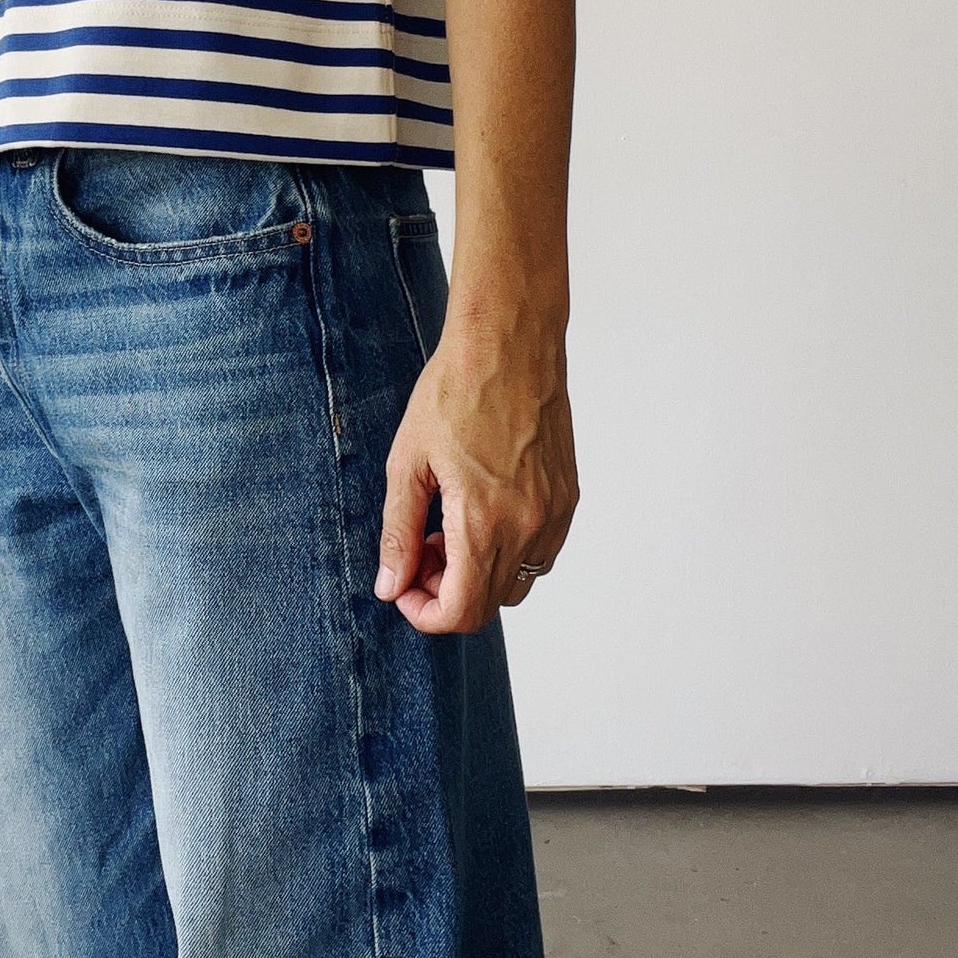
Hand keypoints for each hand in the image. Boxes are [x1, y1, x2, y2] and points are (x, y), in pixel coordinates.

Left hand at [375, 309, 576, 634]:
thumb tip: (390, 586)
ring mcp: (554, 514)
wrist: (509, 344)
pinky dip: (506, 552)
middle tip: (419, 552)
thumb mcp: (408, 464)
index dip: (425, 614)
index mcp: (484, 520)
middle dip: (444, 593)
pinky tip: (480, 513)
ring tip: (447, 528)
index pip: (461, 611)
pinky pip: (539, 554)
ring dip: (476, 575)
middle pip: (487, 606)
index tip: (403, 587)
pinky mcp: (567, 498)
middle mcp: (528, 526)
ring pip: (515, 583)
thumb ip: (399, 533)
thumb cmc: (454, 391)